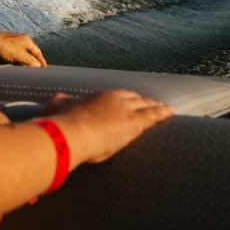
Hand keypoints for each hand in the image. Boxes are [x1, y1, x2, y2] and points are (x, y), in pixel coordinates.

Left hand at [0, 31, 46, 66]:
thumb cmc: (6, 47)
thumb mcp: (20, 56)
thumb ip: (30, 61)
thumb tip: (38, 66)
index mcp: (27, 41)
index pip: (37, 52)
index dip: (41, 61)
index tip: (44, 68)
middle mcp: (21, 40)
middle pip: (28, 54)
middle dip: (28, 63)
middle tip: (31, 71)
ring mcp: (12, 42)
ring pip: (19, 56)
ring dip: (18, 63)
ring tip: (16, 69)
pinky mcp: (4, 46)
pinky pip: (10, 55)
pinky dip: (9, 61)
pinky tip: (5, 64)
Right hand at [51, 90, 172, 165]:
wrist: (71, 133)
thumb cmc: (62, 123)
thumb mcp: (58, 107)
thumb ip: (61, 102)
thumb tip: (61, 98)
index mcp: (101, 96)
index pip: (120, 95)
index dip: (128, 98)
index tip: (132, 100)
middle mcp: (116, 99)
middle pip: (135, 98)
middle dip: (144, 101)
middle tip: (151, 104)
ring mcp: (126, 109)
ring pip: (146, 105)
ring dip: (155, 106)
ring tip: (163, 109)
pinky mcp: (134, 122)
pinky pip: (153, 115)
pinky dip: (163, 113)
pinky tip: (170, 112)